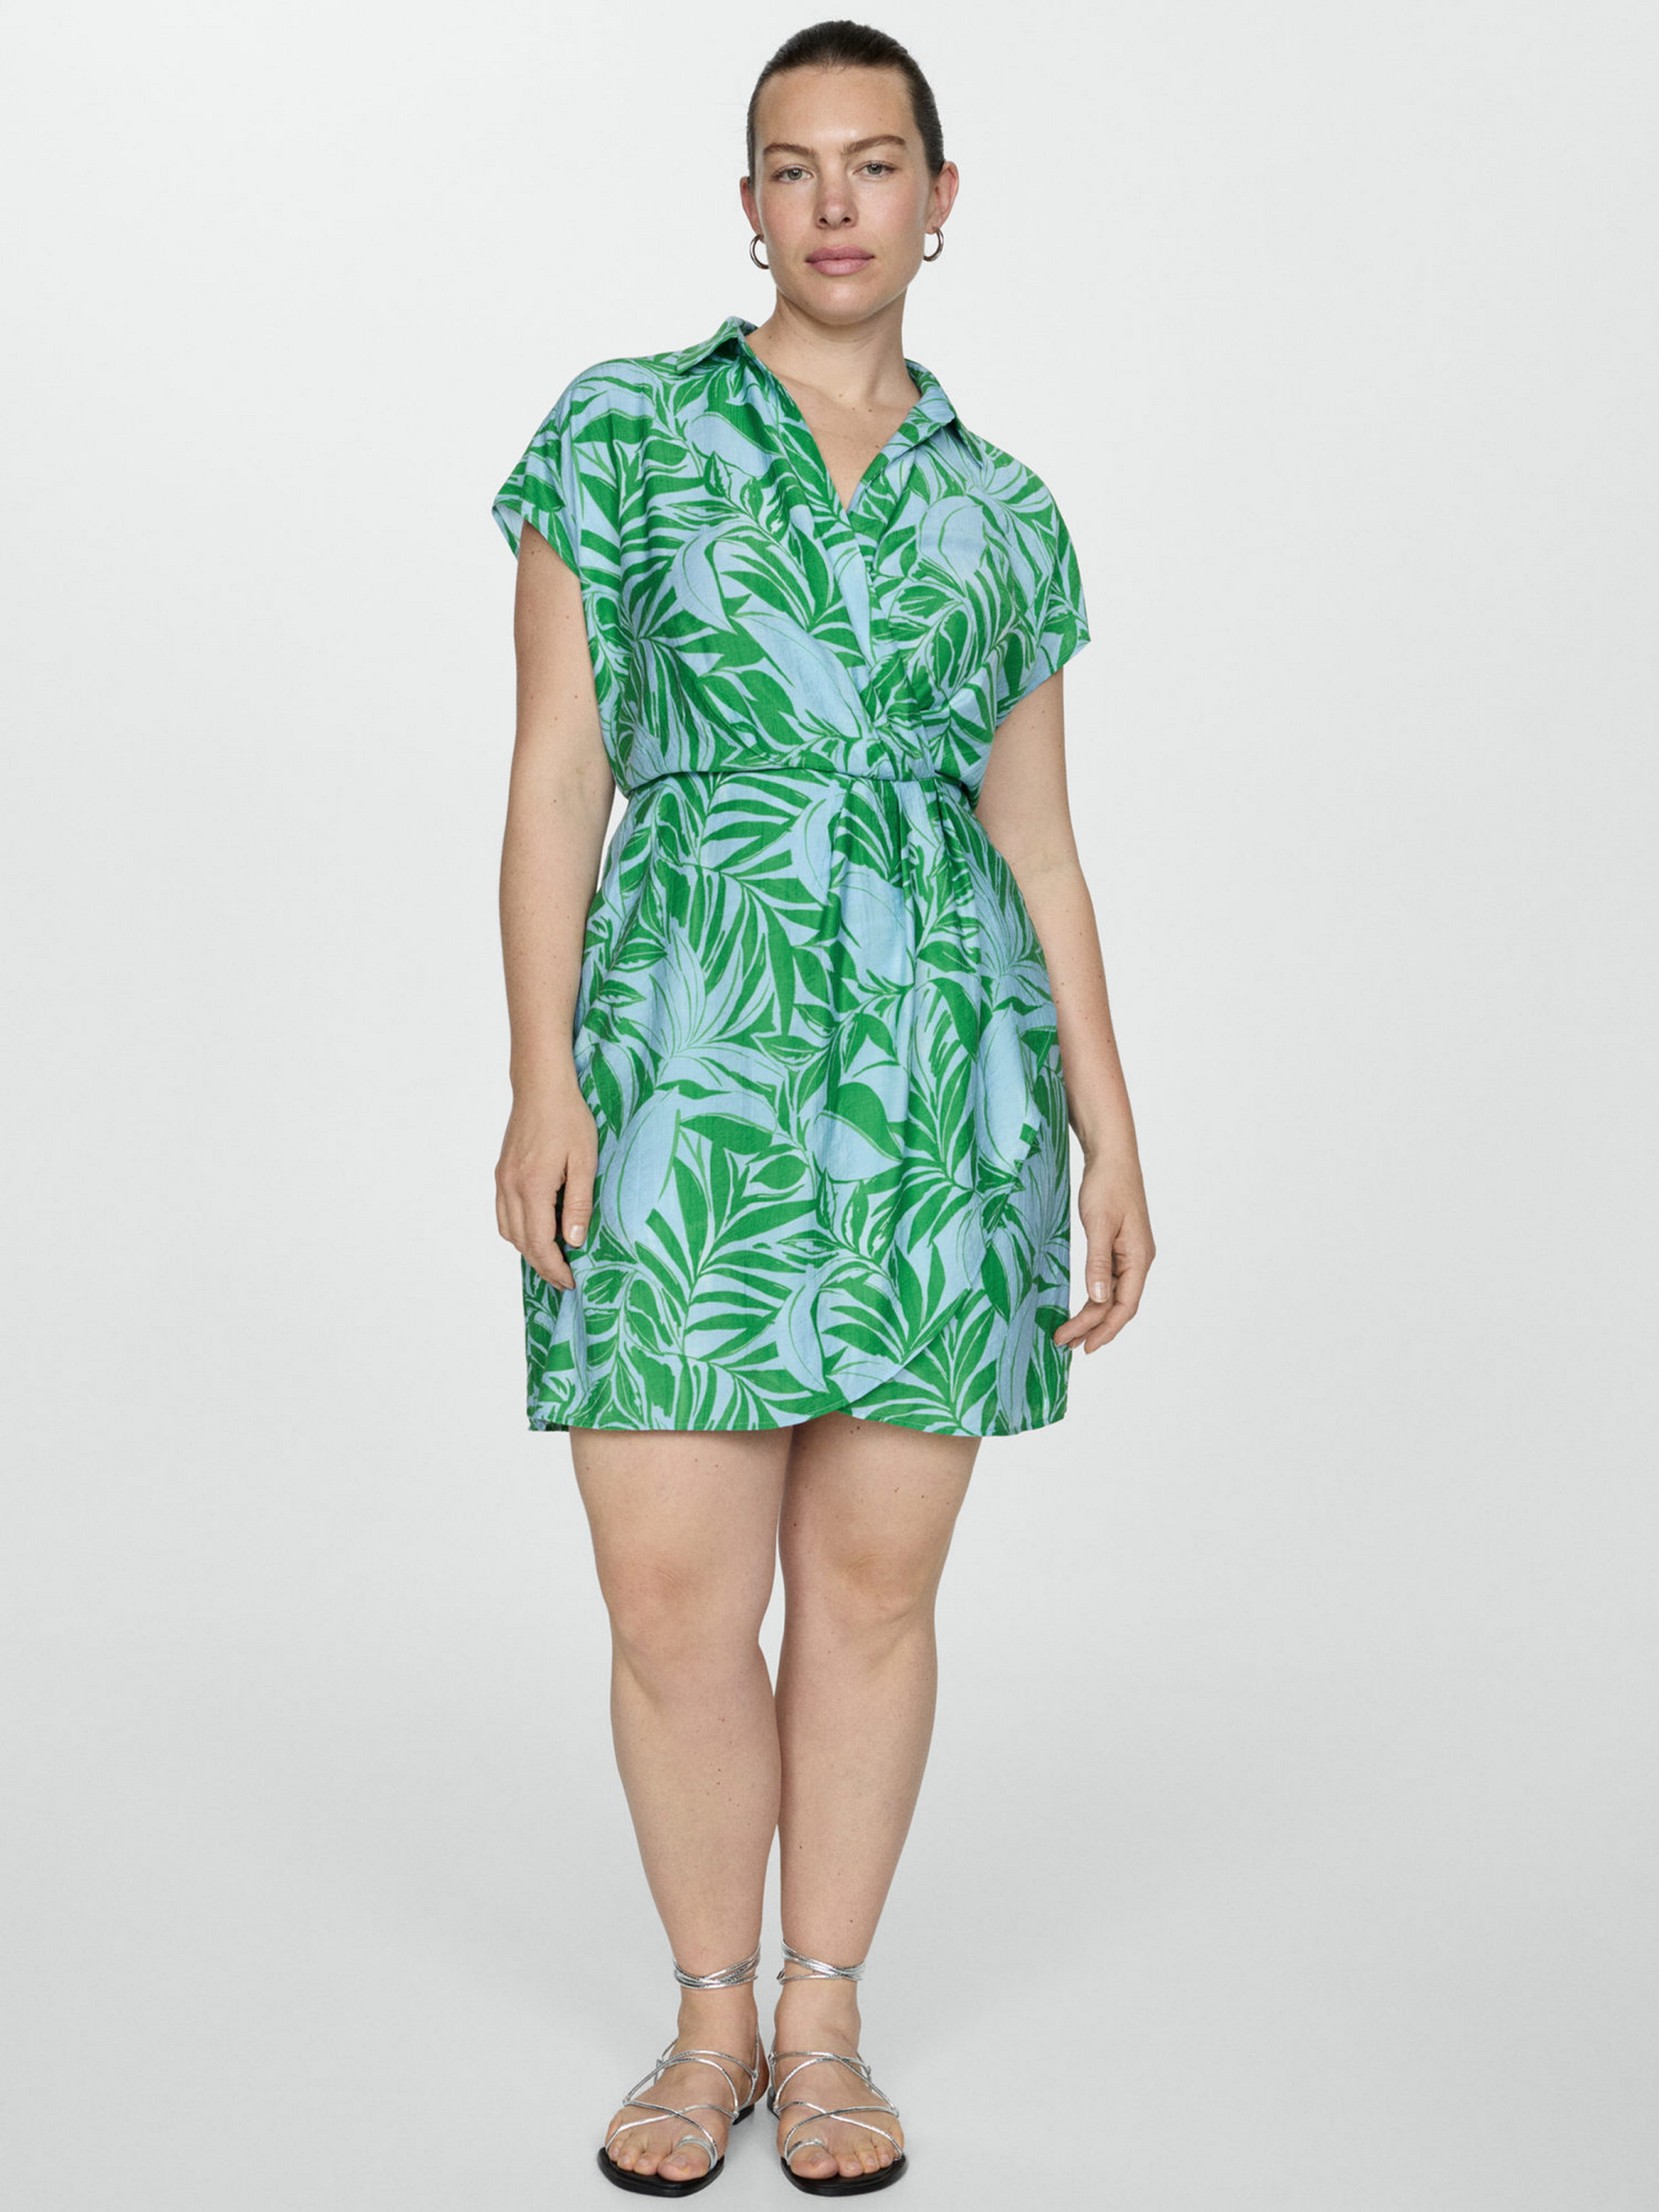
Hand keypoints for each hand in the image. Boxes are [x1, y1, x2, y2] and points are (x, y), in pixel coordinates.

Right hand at [494, 1077, 598, 1291]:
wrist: (541, 1088)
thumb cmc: (569, 1119)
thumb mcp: (585, 1162)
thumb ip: (579, 1205)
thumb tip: (574, 1242)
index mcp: (532, 1187)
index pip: (539, 1243)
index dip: (554, 1267)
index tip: (571, 1282)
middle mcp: (510, 1187)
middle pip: (520, 1242)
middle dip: (542, 1265)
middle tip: (564, 1279)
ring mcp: (502, 1180)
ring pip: (508, 1230)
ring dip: (528, 1250)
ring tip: (553, 1259)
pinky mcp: (501, 1173)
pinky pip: (503, 1214)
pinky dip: (518, 1230)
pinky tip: (538, 1231)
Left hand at [1053, 1153, 1154, 1352]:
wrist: (1111, 1156)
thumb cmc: (1107, 1185)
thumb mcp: (1098, 1225)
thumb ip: (1097, 1263)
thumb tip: (1097, 1300)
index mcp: (1139, 1258)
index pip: (1125, 1306)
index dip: (1105, 1330)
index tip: (1084, 1347)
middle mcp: (1138, 1260)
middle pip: (1118, 1305)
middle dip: (1093, 1327)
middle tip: (1064, 1343)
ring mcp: (1129, 1254)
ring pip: (1112, 1295)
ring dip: (1092, 1315)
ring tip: (1068, 1333)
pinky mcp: (1118, 1247)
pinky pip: (1108, 1281)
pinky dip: (1093, 1297)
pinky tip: (1081, 1306)